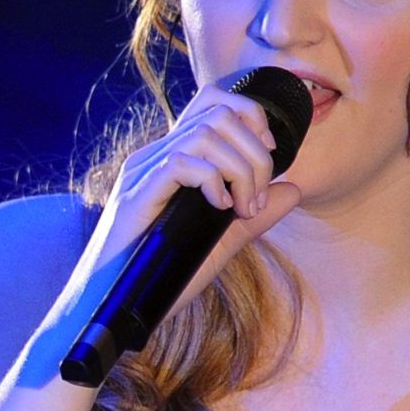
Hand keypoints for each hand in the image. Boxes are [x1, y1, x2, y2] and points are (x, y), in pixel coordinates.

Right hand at [63, 83, 300, 314]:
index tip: (269, 155)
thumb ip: (256, 214)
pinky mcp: (135, 195)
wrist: (116, 307)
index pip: (213, 103)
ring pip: (205, 134)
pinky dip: (212, 181)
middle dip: (255, 152)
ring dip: (240, 169)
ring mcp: (143, 172)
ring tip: (244, 208)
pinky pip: (181, 163)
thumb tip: (294, 190)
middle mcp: (156, 155)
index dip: (251, 116)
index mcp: (174, 157)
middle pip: (218, 113)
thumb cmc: (163, 273)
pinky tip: (220, 209)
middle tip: (257, 199)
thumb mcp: (222, 239)